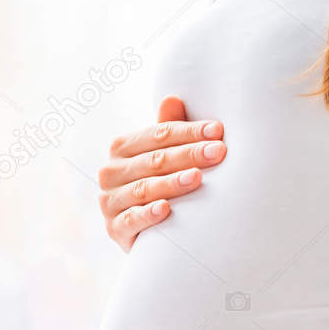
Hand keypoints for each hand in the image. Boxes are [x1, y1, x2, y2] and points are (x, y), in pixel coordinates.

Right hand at [98, 96, 225, 250]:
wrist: (147, 232)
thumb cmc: (161, 184)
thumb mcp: (165, 156)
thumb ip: (168, 131)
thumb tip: (172, 98)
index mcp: (122, 147)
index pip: (158, 135)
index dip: (189, 131)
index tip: (218, 131)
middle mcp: (111, 172)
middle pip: (154, 160)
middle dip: (189, 155)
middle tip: (218, 152)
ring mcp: (110, 201)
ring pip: (143, 189)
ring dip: (171, 183)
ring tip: (197, 177)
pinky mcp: (114, 228)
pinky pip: (132, 220)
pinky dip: (148, 214)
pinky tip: (166, 209)